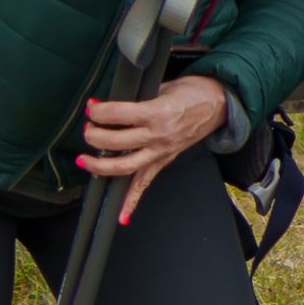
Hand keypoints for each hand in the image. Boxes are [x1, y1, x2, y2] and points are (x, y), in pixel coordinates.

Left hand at [79, 74, 228, 221]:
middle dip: (95, 136)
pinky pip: (145, 183)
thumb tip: (111, 106)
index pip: (118, 114)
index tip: (91, 108)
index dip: (99, 111)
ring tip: (85, 160)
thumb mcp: (162, 88)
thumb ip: (137, 98)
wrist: (218, 103)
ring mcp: (161, 152)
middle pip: (117, 141)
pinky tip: (122, 216)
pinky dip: (132, 201)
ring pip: (125, 166)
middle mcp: (158, 136)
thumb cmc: (192, 92)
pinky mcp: (165, 161)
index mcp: (157, 113)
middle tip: (88, 129)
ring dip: (100, 165)